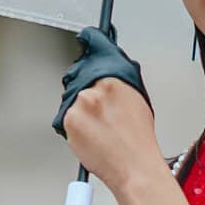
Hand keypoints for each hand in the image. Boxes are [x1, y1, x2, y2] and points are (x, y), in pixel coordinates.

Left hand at [54, 25, 162, 198]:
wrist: (134, 168)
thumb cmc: (139, 140)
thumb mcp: (138, 99)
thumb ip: (120, 80)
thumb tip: (110, 65)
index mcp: (114, 79)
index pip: (96, 49)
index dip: (91, 44)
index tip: (86, 37)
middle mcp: (95, 89)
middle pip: (79, 77)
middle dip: (85, 90)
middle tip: (102, 113)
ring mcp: (79, 105)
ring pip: (71, 99)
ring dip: (79, 111)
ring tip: (100, 129)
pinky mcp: (68, 121)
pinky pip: (64, 118)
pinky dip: (73, 127)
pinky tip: (91, 136)